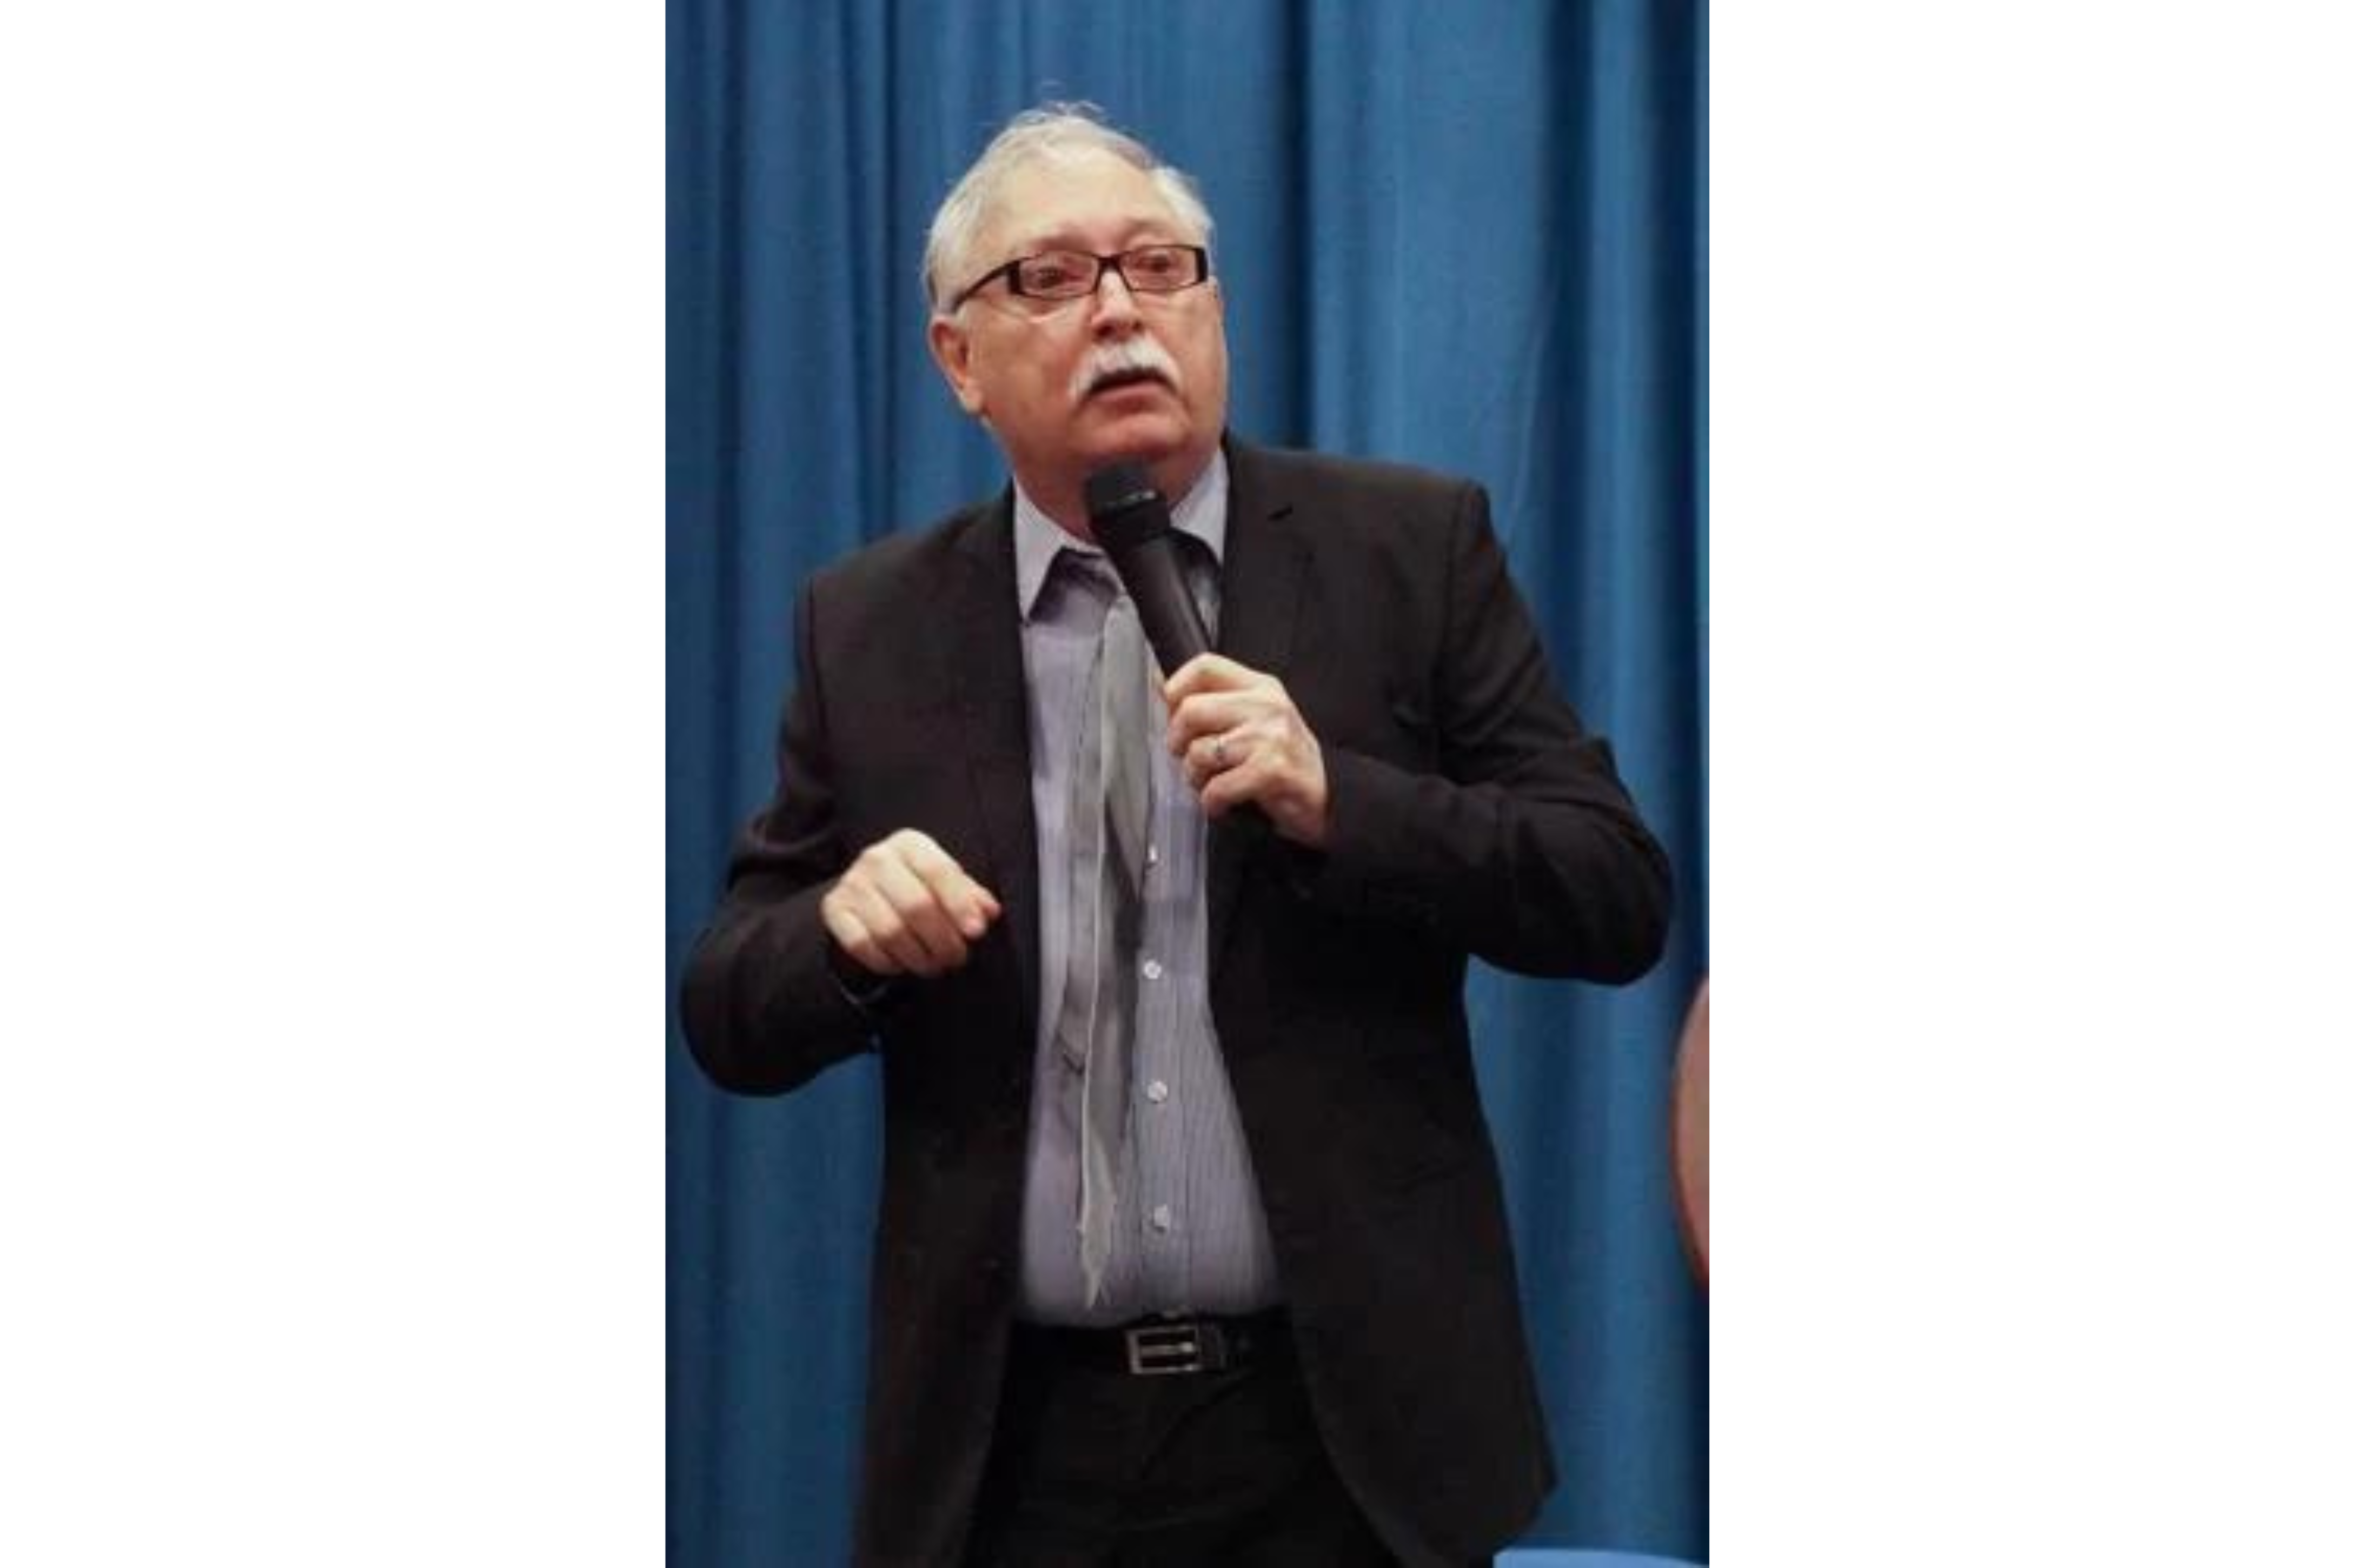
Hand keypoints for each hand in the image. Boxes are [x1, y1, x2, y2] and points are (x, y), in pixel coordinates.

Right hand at [821, 830, 1002, 977]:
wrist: (867, 891)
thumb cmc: (916, 885)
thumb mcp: (944, 882)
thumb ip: (969, 895)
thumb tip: (987, 912)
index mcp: (910, 844)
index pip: (939, 871)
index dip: (960, 904)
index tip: (976, 931)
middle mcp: (877, 858)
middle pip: (916, 905)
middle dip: (942, 940)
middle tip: (956, 958)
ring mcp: (852, 883)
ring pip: (890, 930)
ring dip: (918, 956)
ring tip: (934, 965)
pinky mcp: (834, 908)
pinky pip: (863, 944)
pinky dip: (887, 961)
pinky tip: (902, 963)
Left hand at [1163, 654, 1330, 846]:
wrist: (1330, 797)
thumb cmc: (1287, 761)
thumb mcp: (1256, 720)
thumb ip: (1215, 701)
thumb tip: (1162, 685)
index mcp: (1260, 687)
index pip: (1205, 666)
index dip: (1176, 687)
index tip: (1171, 708)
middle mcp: (1266, 706)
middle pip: (1191, 709)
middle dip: (1178, 741)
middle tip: (1189, 756)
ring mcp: (1270, 737)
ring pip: (1199, 751)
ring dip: (1195, 777)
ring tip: (1213, 782)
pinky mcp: (1272, 769)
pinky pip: (1216, 787)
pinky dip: (1212, 802)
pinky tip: (1224, 802)